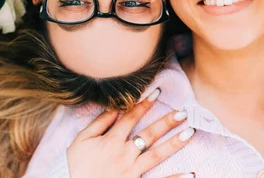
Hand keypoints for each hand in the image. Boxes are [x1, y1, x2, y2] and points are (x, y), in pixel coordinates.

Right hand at [67, 89, 195, 177]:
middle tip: (184, 112)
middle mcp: (124, 155)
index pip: (131, 117)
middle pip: (149, 135)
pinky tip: (189, 173)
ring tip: (190, 133)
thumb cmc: (73, 165)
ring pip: (156, 156)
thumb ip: (99, 123)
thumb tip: (116, 107)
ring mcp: (131, 172)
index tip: (158, 92)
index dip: (144, 104)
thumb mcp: (81, 140)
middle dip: (167, 122)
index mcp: (111, 141)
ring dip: (174, 144)